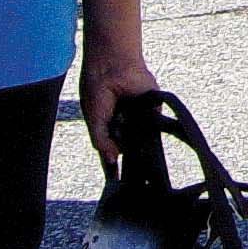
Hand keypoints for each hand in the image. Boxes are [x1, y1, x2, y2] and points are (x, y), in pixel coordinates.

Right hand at [80, 44, 156, 163]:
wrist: (113, 64)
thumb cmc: (98, 87)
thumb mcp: (93, 117)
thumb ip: (101, 141)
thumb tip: (112, 159)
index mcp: (107, 127)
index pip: (110, 151)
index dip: (112, 167)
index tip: (116, 184)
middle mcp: (123, 126)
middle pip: (126, 149)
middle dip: (125, 156)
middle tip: (125, 164)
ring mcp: (138, 121)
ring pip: (140, 142)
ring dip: (136, 146)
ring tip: (129, 142)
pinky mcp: (153, 114)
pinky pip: (153, 130)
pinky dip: (148, 135)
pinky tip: (140, 137)